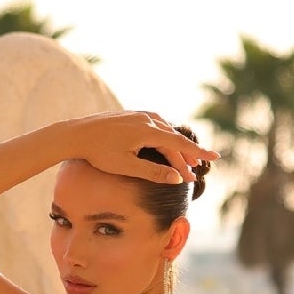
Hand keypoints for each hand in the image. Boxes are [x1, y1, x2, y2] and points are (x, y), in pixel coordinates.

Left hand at [64, 111, 216, 186]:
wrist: (77, 134)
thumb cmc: (100, 154)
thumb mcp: (128, 167)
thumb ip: (154, 172)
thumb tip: (178, 178)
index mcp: (149, 131)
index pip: (180, 144)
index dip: (199, 153)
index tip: (216, 158)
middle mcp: (148, 119)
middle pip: (174, 139)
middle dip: (187, 156)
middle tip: (197, 172)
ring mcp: (140, 115)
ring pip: (166, 132)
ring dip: (176, 147)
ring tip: (185, 161)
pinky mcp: (133, 116)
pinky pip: (156, 126)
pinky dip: (165, 138)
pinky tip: (166, 146)